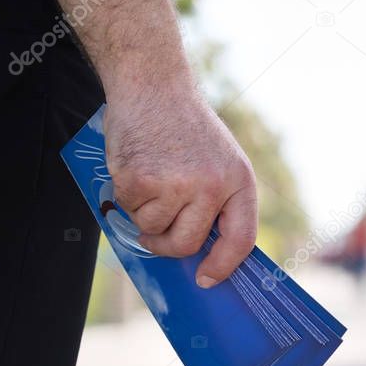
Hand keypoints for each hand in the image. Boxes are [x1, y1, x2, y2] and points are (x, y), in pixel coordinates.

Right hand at [102, 88, 257, 287]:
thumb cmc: (184, 126)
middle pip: (186, 244)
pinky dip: (125, 195)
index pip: (240, 239)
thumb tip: (203, 251)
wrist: (152, 86)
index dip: (223, 265)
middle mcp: (211, 185)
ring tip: (149, 178)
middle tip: (157, 235)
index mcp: (238, 180)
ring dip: (144, 214)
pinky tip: (134, 166)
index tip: (207, 279)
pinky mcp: (141, 181)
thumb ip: (217, 201)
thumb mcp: (219, 159)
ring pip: (153, 230)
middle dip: (167, 246)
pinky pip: (128, 210)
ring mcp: (175, 184)